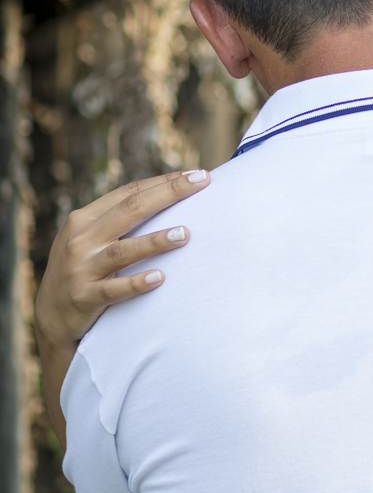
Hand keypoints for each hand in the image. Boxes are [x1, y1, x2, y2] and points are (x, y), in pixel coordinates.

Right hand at [35, 170, 210, 444]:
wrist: (50, 317)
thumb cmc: (82, 270)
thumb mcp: (89, 240)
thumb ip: (117, 221)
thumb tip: (167, 197)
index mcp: (84, 219)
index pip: (129, 192)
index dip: (163, 182)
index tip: (197, 175)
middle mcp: (81, 239)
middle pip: (131, 210)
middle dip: (169, 193)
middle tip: (201, 183)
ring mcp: (81, 269)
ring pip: (123, 250)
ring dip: (156, 241)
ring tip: (186, 233)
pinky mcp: (84, 298)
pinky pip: (114, 289)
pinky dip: (137, 282)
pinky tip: (160, 277)